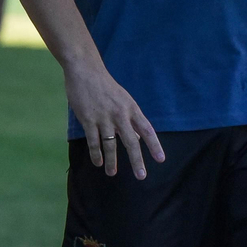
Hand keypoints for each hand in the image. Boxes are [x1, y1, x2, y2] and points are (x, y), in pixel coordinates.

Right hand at [65, 64, 164, 179]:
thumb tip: (137, 139)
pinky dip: (96, 154)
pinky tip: (98, 162)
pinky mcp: (88, 119)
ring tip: (112, 173)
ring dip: (111, 161)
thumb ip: (130, 119)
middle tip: (141, 176)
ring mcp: (104, 117)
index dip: (154, 145)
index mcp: (131, 108)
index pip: (146, 129)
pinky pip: (93, 141)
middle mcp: (120, 114)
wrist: (85, 70)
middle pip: (131, 141)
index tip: (161, 159)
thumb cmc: (105, 86)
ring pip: (110, 145)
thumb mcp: (123, 99)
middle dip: (136, 160)